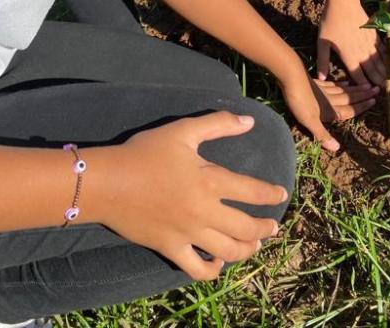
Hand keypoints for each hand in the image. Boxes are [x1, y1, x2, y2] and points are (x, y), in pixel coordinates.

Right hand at [91, 113, 286, 281]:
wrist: (108, 182)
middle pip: (246, 227)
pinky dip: (213, 269)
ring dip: (247, 250)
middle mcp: (204, 211)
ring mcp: (188, 234)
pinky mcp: (170, 248)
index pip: (253, 192)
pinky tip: (218, 262)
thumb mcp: (184, 130)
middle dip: (265, 228)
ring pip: (228, 251)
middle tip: (273, 227)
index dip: (271, 195)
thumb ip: (219, 124)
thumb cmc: (146, 152)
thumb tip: (249, 121)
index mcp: (211, 180)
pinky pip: (197, 269)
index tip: (281, 195)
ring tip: (254, 246)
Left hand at [280, 73, 377, 152]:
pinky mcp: (317, 83)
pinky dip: (341, 84)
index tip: (374, 101)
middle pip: (349, 98)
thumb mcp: (309, 122)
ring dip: (355, 90)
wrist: (291, 77)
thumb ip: (323, 135)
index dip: (361, 107)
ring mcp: (324, 90)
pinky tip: (345, 83)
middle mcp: (330, 100)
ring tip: (367, 86)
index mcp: (330, 111)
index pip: (349, 110)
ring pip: (344, 91)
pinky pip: (333, 84)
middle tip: (377, 90)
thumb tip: (337, 149)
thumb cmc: (299, 102)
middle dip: (363, 96)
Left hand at [317, 3, 385, 85]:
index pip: (358, 76)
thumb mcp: (322, 42)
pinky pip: (382, 49)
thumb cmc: (331, 22)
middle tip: (383, 90)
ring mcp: (369, 43)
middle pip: (372, 71)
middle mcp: (361, 52)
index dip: (364, 85)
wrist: (343, 2)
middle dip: (377, 81)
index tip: (369, 93)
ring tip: (388, 80)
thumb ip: (322, 61)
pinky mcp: (374, 34)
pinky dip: (386, 57)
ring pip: (379, 61)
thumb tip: (321, 79)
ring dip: (384, 72)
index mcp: (349, 56)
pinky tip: (388, 62)